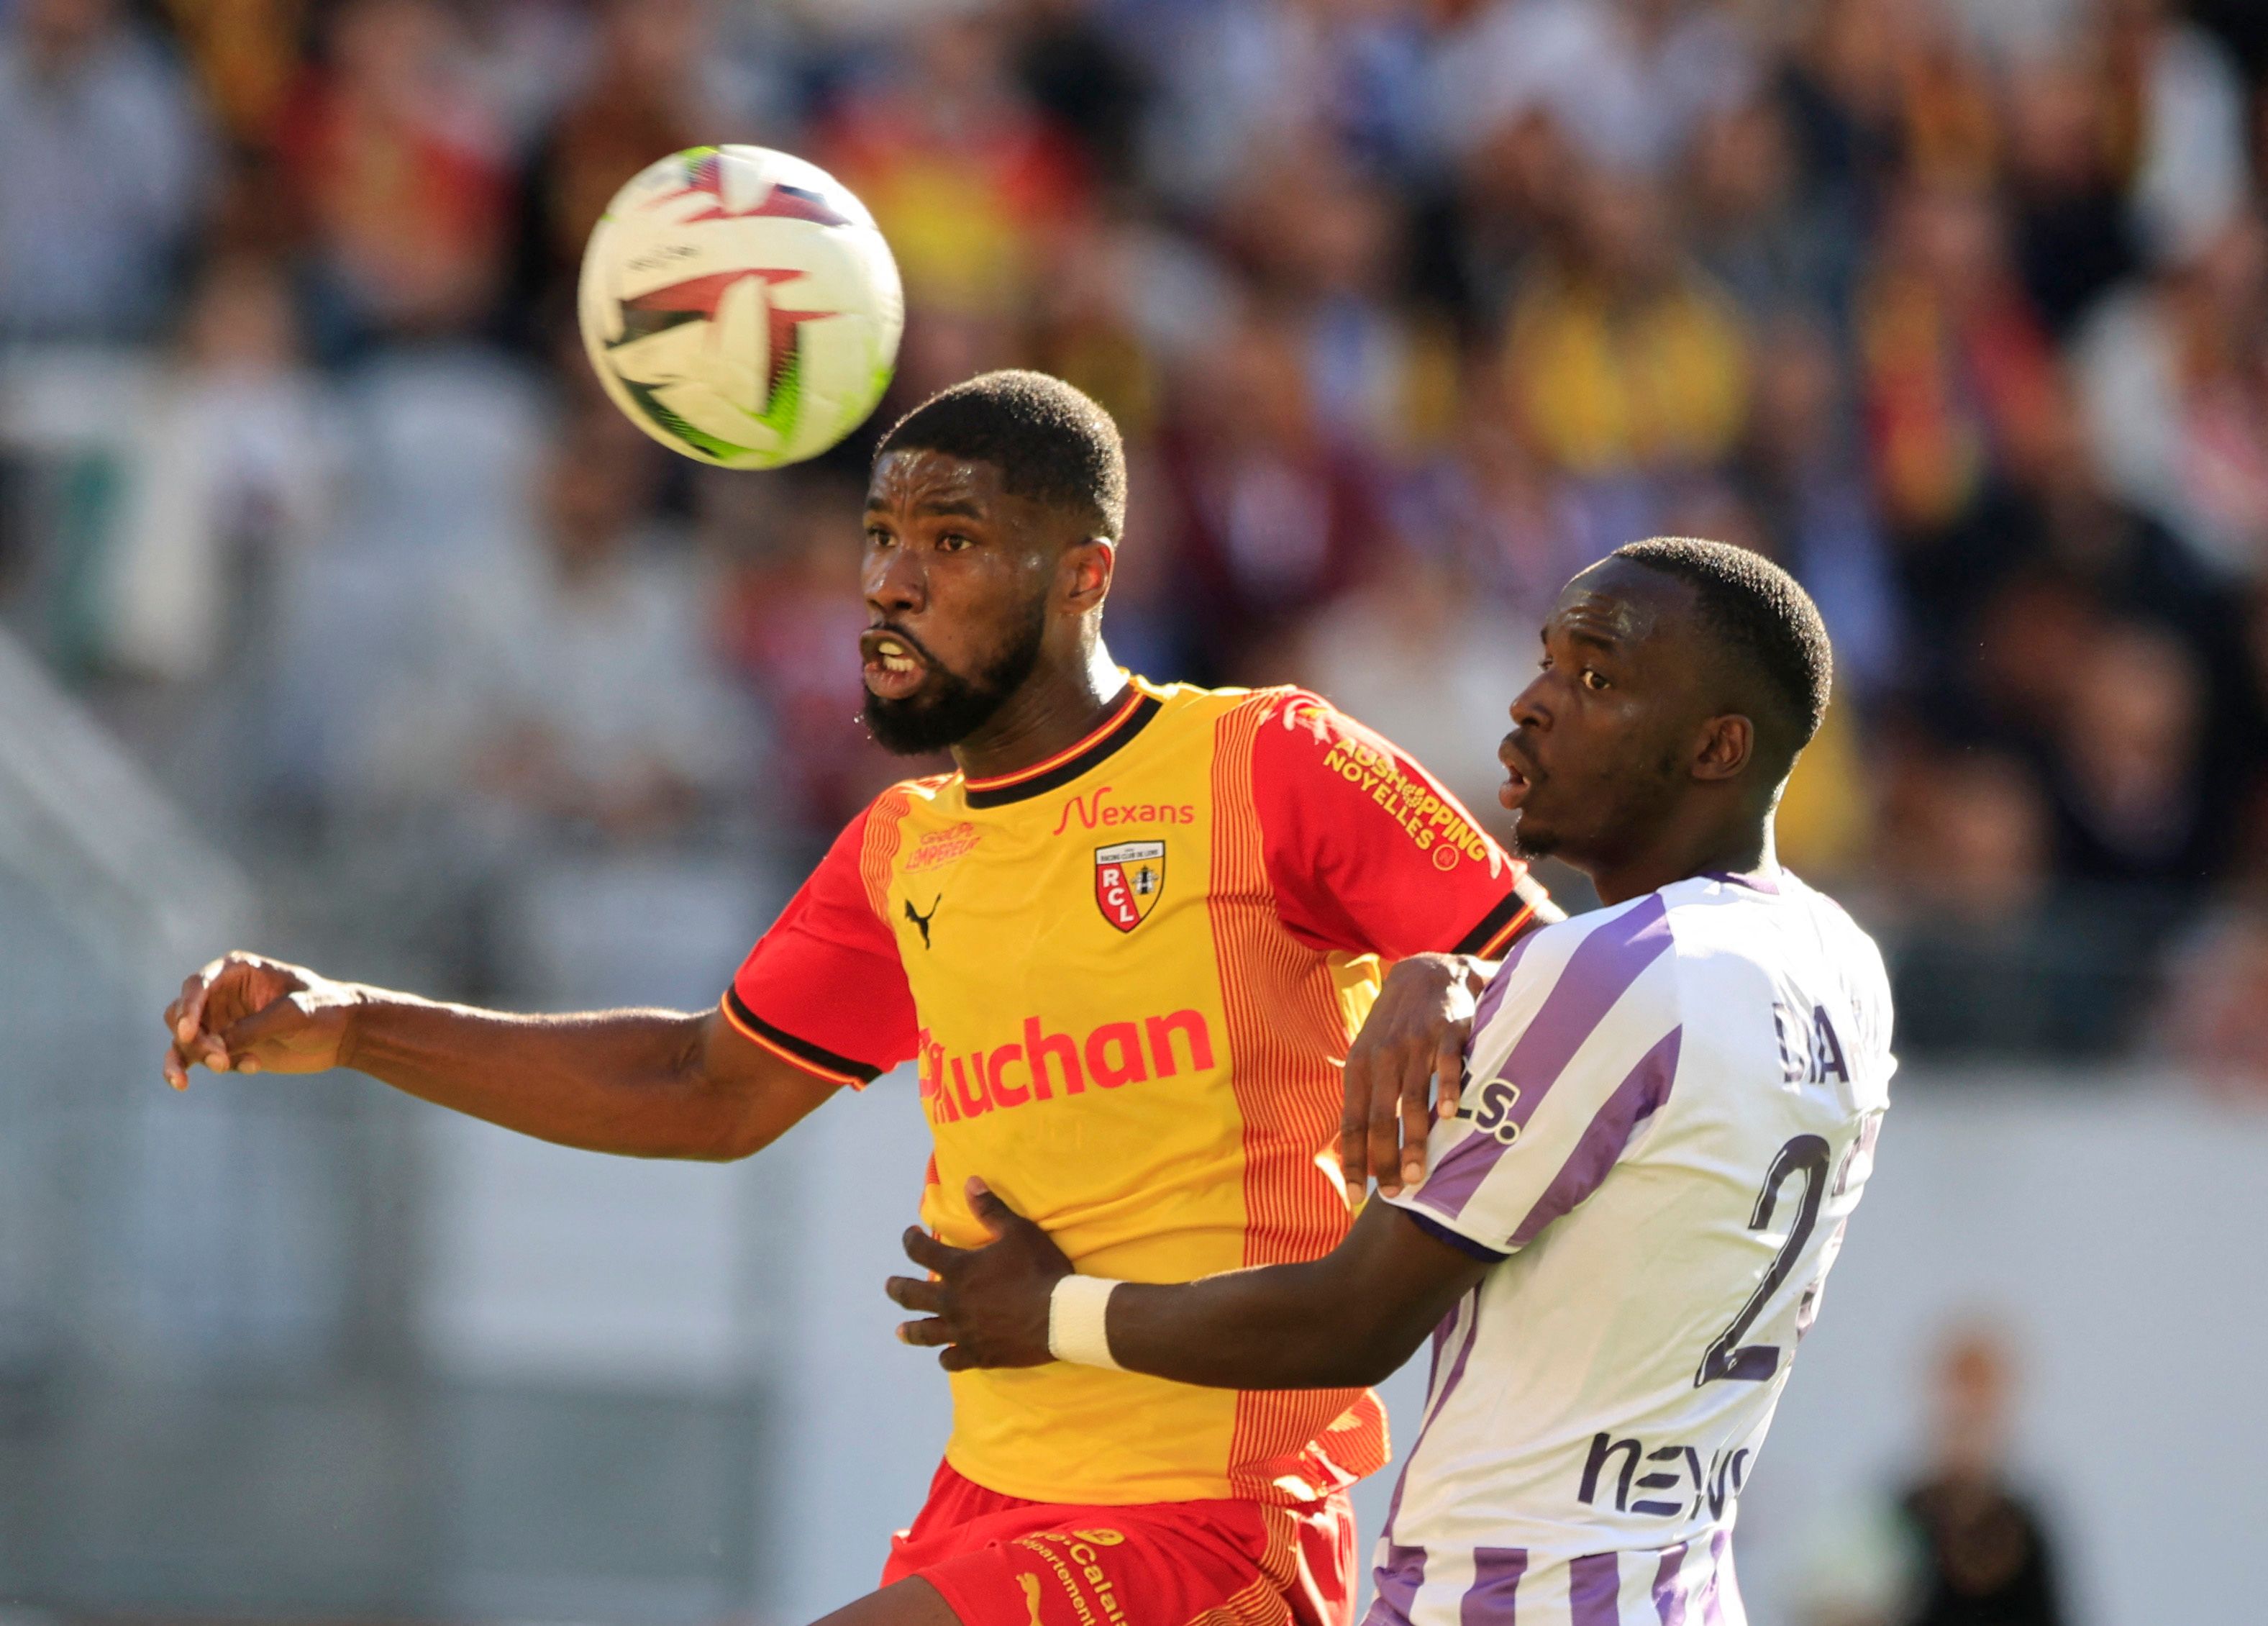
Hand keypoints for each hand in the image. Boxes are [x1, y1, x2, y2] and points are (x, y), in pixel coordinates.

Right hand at [161, 951, 362, 1089]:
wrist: (343, 1033)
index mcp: (237, 970)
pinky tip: (250, 1068)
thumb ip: (253, 1028)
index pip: (197, 984)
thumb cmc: (323, 1010)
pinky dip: (202, 1069)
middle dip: (194, 1039)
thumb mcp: (292, 1015)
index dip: (188, 1008)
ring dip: (194, 1058)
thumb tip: (217, 1046)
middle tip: (222, 1059)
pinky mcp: (223, 1046)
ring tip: (225, 1067)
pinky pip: (194, 1059)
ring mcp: (219, 1020)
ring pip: (181, 1040)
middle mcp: (220, 993)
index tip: (189, 1034)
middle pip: (180, 1015)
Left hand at [885, 1179, 1072, 1370]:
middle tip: (890, 1286)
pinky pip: (951, 1359)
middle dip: (897, 1288)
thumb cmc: (1039, 1270)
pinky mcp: (977, 1354)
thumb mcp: (1018, 1231)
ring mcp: (962, 1331)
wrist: (1060, 1317)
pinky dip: (946, 1357)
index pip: (921, 1251)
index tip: (910, 1235)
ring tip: (901, 1330)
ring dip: (910, 1329)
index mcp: (959, 1269)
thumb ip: (990, 1209)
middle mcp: (952, 1301)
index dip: (911, 1241)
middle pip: (911, 1295)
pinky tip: (944, 1356)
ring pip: (925, 1332)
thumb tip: (970, 1181)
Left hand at [1340, 952, 1481, 1201]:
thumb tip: (1353, 1152)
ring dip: (1413, 1137)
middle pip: (1380, 1115)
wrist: (1425, 973)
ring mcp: (1415, 1043)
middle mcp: (1383, 1057)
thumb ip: (1364, 1099)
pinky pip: (1447, 1063)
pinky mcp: (1447, 1031)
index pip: (1352, 1121)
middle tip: (1394, 1192)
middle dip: (1384, 1157)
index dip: (1353, 1160)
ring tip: (1417, 1172)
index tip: (1355, 1196)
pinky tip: (1449, 1114)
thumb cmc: (1395, 1028)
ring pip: (1411, 1096)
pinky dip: (1447, 1087)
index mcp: (1359, 1067)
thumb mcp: (1368, 1057)